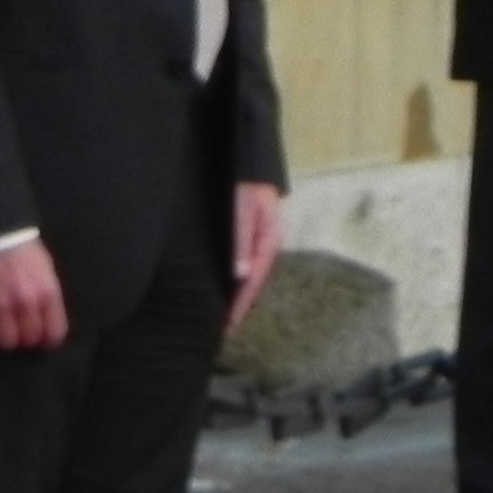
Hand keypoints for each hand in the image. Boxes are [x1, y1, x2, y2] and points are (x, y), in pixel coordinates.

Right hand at [0, 239, 67, 351]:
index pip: (54, 332)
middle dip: (24, 341)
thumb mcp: (43, 267)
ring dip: (2, 341)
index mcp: (47, 291)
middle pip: (29, 340)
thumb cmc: (16, 244)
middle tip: (17, 333)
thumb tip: (47, 317)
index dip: (47, 341)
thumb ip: (46, 293)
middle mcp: (26, 301)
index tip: (40, 342)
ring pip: (6, 342)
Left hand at [227, 181, 285, 333]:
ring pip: (249, 276)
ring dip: (237, 294)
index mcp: (268, 242)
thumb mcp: (242, 210)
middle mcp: (266, 245)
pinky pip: (245, 264)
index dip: (241, 304)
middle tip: (223, 328)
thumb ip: (240, 240)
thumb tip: (241, 275)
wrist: (251, 165)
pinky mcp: (252, 237)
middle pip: (253, 283)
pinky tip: (228, 288)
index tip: (229, 323)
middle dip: (239, 305)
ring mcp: (260, 242)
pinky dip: (236, 280)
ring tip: (224, 315)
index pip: (253, 281)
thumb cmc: (246, 185)